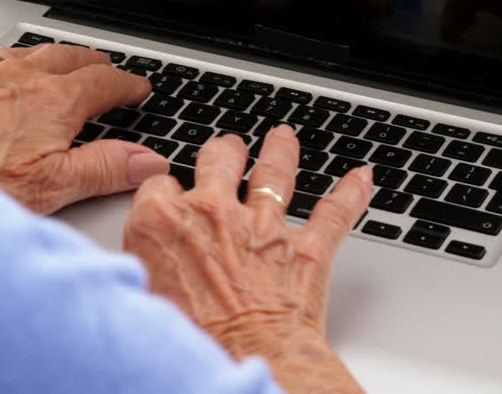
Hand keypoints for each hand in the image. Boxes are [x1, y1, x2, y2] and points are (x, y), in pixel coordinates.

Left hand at [0, 45, 169, 214]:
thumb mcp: (51, 186)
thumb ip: (104, 169)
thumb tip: (146, 161)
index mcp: (54, 100)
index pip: (105, 82)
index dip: (128, 84)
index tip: (140, 88)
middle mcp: (20, 78)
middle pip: (68, 57)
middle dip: (94, 62)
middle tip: (108, 69)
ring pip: (28, 55)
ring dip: (52, 58)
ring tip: (62, 64)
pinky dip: (6, 67)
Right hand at [123, 126, 370, 393]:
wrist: (247, 362)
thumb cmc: (192, 343)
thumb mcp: (142, 296)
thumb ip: (145, 264)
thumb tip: (145, 264)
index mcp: (163, 221)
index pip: (159, 185)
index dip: (166, 193)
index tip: (169, 199)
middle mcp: (213, 212)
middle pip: (217, 159)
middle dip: (223, 152)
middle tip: (227, 149)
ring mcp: (262, 226)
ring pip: (274, 172)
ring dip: (280, 152)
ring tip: (283, 139)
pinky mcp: (305, 248)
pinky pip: (334, 212)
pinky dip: (350, 193)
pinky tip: (360, 179)